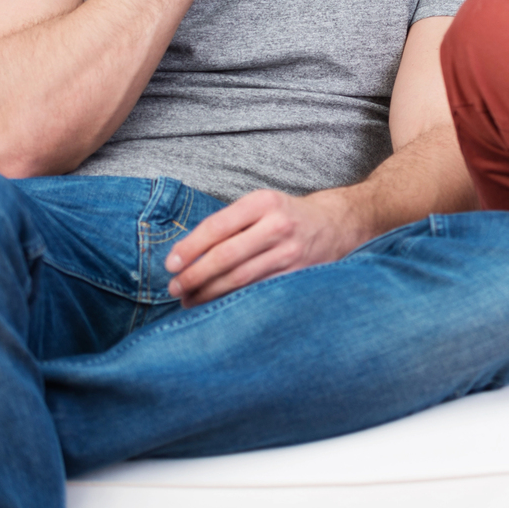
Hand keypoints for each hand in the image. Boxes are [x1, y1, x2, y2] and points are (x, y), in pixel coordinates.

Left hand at [166, 187, 368, 305]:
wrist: (338, 224)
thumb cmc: (288, 216)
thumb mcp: (261, 206)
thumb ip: (229, 225)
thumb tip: (186, 256)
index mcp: (264, 202)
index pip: (217, 227)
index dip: (189, 248)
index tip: (171, 264)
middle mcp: (278, 225)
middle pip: (226, 256)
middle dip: (195, 275)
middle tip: (175, 288)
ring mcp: (290, 252)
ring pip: (240, 278)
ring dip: (209, 293)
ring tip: (190, 300)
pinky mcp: (298, 274)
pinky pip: (259, 292)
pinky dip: (234, 301)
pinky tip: (219, 307)